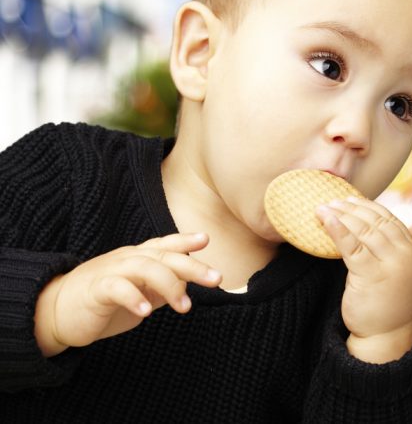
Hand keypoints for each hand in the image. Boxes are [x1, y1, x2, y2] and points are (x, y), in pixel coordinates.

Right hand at [35, 233, 221, 356]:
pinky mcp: (96, 290)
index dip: (185, 240)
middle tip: (216, 279)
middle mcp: (127, 259)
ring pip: (144, 267)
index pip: (165, 245)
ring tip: (185, 306)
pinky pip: (116, 288)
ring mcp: (111, 271)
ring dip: (169, 285)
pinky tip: (146, 312)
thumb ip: (163, 286)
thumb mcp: (140, 291)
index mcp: (139, 257)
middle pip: (164, 256)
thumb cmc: (104, 301)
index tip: (206, 239)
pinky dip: (133, 298)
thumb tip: (191, 284)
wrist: (55, 312)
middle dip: (192, 266)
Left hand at [317, 197, 411, 362]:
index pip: (389, 219)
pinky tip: (326, 220)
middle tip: (333, 200)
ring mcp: (390, 265)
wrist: (386, 336)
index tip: (350, 198)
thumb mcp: (389, 271)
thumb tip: (360, 225)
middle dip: (352, 208)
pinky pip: (352, 246)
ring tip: (324, 208)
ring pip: (364, 231)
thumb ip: (383, 250)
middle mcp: (404, 256)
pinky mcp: (372, 275)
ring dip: (342, 215)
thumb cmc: (383, 303)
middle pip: (376, 222)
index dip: (368, 206)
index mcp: (410, 252)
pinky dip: (338, 230)